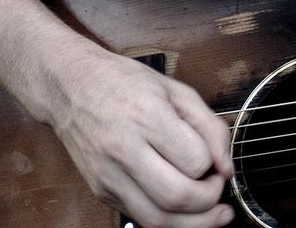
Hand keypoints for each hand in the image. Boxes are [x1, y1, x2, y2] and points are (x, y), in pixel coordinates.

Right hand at [42, 45, 234, 227]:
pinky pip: (139, 218)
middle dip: (208, 200)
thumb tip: (226, 167)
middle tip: (216, 188)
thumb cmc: (124, 83)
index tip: (217, 162)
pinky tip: (181, 210)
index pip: (194, 161)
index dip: (214, 166)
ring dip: (191, 223)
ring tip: (211, 212)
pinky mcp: (100, 191)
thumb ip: (210, 127)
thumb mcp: (177, 90)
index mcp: (148, 117)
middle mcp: (124, 150)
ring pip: (156, 219)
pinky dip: (166, 220)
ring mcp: (108, 175)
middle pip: (176, 197)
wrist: (69, 87)